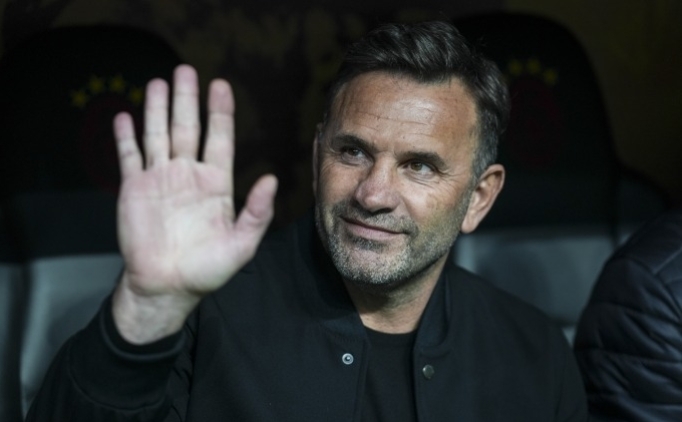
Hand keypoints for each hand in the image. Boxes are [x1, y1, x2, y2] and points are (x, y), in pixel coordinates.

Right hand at [111, 65, 276, 342]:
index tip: (220, 85)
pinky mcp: (134, 189)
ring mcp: (160, 179)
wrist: (166, 287)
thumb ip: (257, 212)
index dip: (220, 112)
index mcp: (216, 183)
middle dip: (186, 99)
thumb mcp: (241, 245)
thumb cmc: (208, 270)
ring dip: (156, 109)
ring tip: (157, 82)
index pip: (219, 138)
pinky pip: (129, 157)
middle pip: (188, 128)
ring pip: (158, 135)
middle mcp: (188, 175)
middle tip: (185, 70)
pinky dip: (126, 137)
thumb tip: (272, 179)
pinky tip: (125, 116)